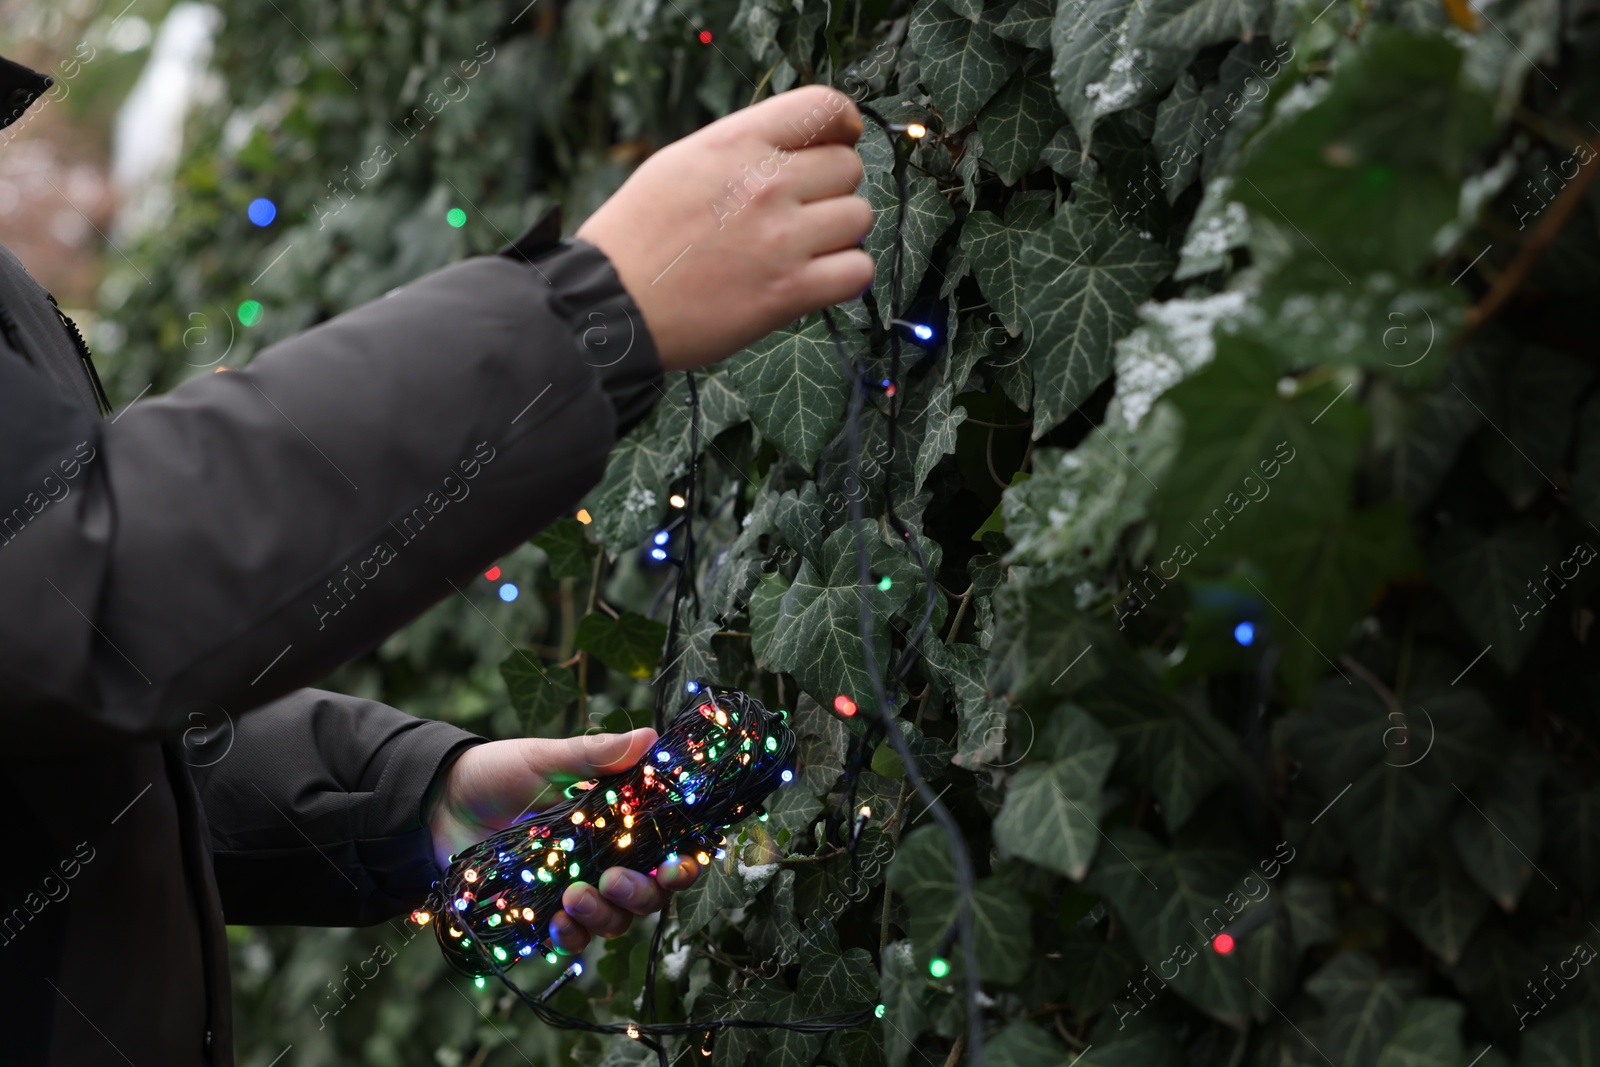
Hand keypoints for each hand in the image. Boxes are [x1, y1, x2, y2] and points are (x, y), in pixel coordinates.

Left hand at [426, 729, 700, 954]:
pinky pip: (572, 939)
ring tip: (574, 896)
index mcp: (616, 821)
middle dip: (641, 894)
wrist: (437, 804)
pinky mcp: (543, 913)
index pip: (666, 849)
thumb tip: (649, 737)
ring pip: (615, 920)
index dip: (682, 864)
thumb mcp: (546, 759)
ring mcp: (576, 889)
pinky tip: (556, 924)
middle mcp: (605, 859)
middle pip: (649, 894)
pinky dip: (571, 937)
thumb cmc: (497, 773)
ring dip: (605, 915)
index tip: (677, 865)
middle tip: (614, 879)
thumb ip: (596, 755)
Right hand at [576, 84, 874, 372]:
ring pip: (859, 218)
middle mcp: (764, 184)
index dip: (842, 125)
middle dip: (832, 188)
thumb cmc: (638, 236)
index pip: (824, 107)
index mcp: (736, 143)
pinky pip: (857, 272)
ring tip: (803, 249)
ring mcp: (780, 239)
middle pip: (849, 167)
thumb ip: (744, 149)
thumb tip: (799, 149)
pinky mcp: (789, 292)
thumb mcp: (681, 162)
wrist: (611, 302)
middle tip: (800, 212)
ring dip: (839, 235)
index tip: (838, 142)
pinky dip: (845, 277)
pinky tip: (818, 280)